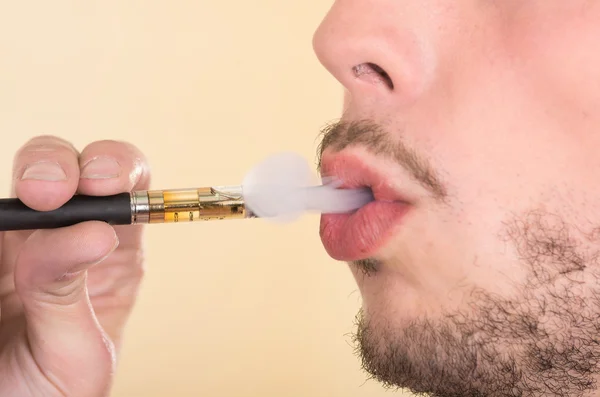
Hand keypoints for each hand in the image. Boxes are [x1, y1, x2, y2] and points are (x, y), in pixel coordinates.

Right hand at [0, 136, 149, 395]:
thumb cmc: (49, 393)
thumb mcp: (73, 356)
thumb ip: (72, 295)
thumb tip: (93, 231)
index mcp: (112, 258)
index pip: (129, 192)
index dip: (120, 169)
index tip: (103, 182)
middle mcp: (65, 238)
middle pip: (68, 168)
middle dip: (57, 163)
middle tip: (45, 192)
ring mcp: (17, 240)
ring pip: (19, 178)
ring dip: (25, 173)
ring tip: (23, 204)